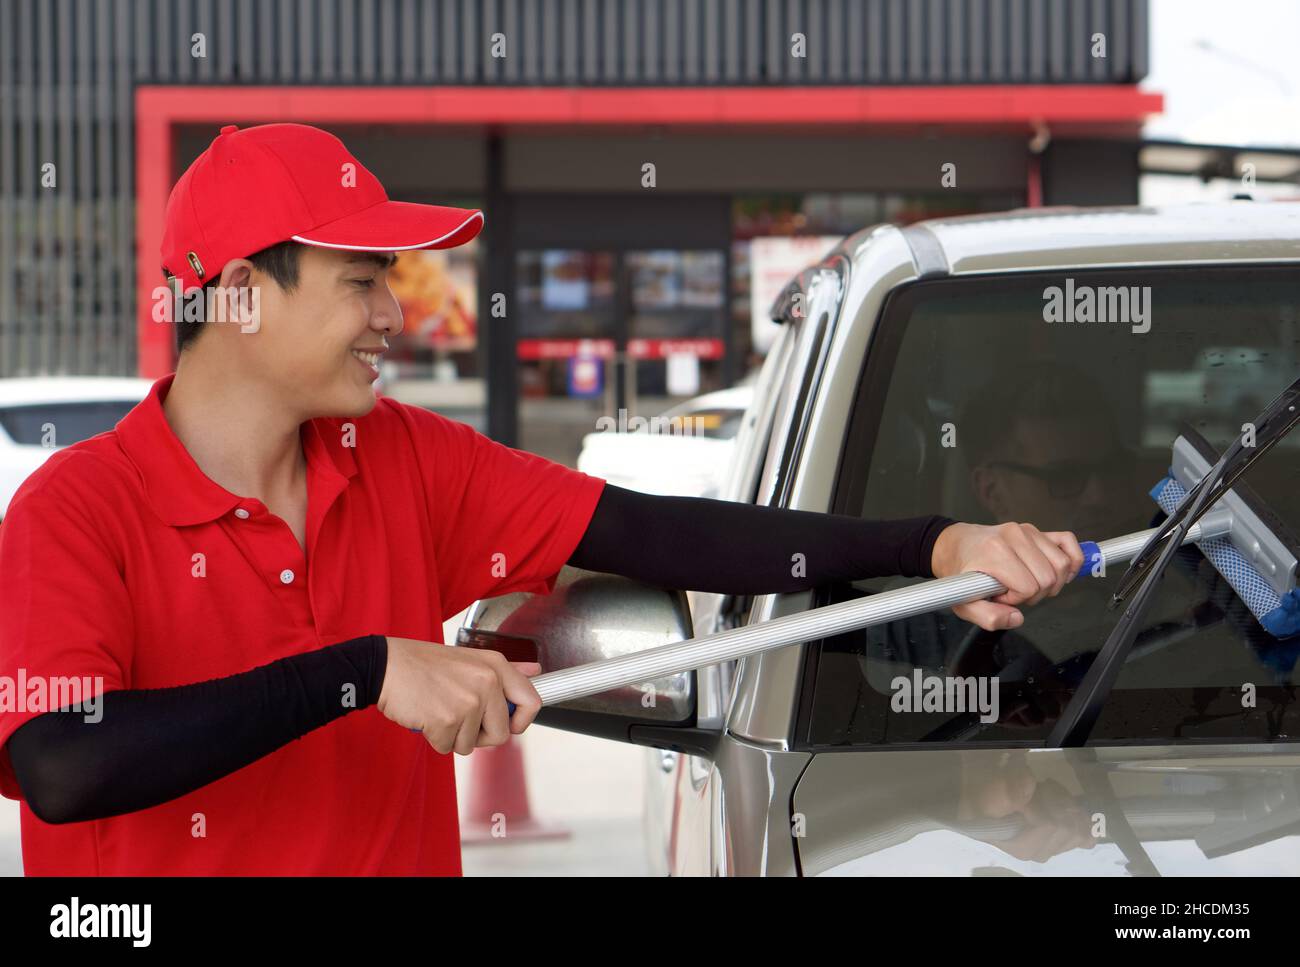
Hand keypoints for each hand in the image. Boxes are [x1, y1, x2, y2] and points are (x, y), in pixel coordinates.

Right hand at [376, 637, 542, 754]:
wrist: (386, 666)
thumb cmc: (426, 665)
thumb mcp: (470, 659)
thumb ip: (505, 670)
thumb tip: (535, 672)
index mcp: (496, 666)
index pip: (531, 702)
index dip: (521, 722)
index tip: (507, 724)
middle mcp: (487, 682)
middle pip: (501, 734)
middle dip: (480, 736)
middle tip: (459, 718)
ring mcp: (467, 702)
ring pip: (471, 745)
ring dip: (453, 736)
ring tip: (438, 710)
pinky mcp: (446, 721)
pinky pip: (447, 747)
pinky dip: (435, 739)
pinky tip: (426, 716)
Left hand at [930, 522, 1083, 631]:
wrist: (956, 545)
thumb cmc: (960, 571)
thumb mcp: (961, 601)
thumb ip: (986, 617)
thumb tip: (1016, 618)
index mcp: (995, 552)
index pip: (1028, 587)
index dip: (1016, 599)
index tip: (1000, 596)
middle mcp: (1014, 536)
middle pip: (1048, 578)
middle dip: (1034, 594)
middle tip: (1013, 591)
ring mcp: (1028, 531)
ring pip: (1062, 564)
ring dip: (1052, 582)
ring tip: (1029, 583)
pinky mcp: (1038, 530)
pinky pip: (1068, 542)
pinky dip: (1072, 560)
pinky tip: (1060, 573)